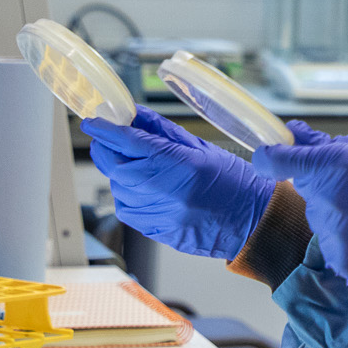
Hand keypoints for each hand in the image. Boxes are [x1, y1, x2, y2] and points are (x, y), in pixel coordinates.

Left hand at [83, 107, 275, 258]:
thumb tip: (133, 115)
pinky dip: (126, 195)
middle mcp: (166, 192)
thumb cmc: (234, 183)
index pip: (129, 142)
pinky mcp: (157, 232)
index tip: (94, 120)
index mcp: (180, 165)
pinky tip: (141, 187)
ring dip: (118, 173)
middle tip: (107, 138)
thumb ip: (161, 131)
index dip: (106, 129)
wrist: (253, 222)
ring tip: (135, 164)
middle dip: (106, 149)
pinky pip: (126, 210)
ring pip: (118, 189)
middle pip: (116, 166)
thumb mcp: (200, 147)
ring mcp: (160, 215)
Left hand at [254, 128, 347, 285]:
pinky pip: (335, 249)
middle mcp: (328, 202)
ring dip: (340, 217)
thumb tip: (294, 134)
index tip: (268, 157)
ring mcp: (334, 237)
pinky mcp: (344, 264)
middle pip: (307, 193)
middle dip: (326, 187)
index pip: (276, 162)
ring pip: (322, 222)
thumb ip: (330, 143)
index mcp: (334, 166)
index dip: (269, 158)